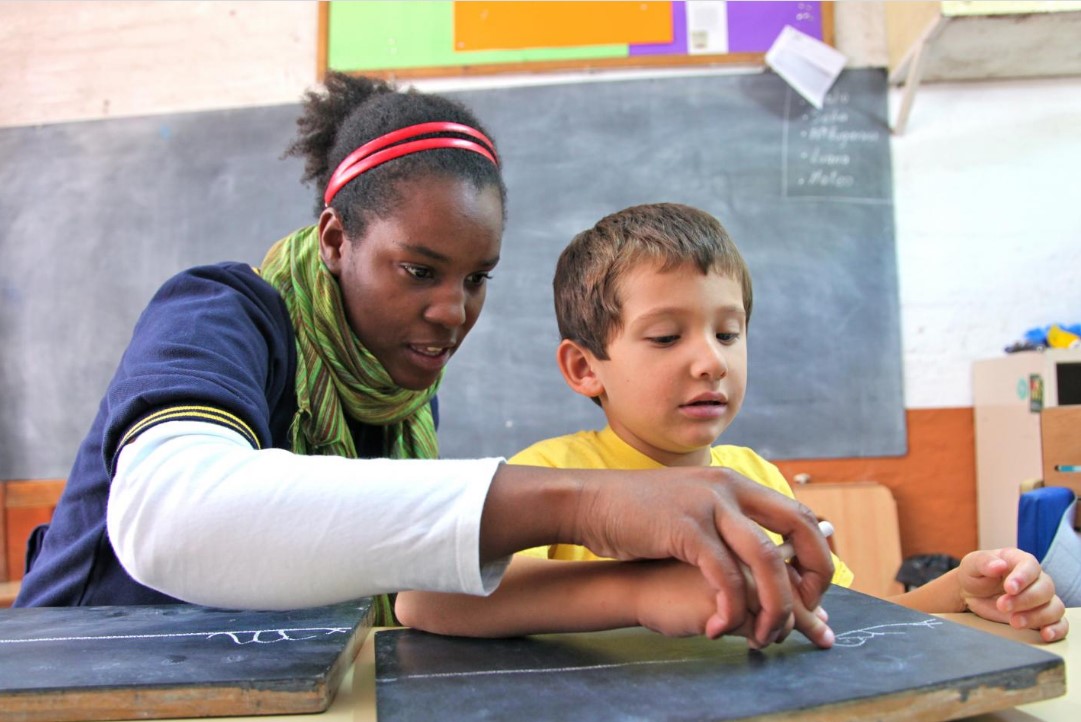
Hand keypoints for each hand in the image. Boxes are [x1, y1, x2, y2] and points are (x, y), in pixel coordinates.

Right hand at [573, 465, 834, 647]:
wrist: (588, 502)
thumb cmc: (636, 514)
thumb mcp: (691, 507)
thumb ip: (723, 521)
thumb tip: (754, 552)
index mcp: (734, 483)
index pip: (798, 513)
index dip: (817, 553)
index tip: (810, 591)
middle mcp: (729, 487)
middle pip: (799, 526)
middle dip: (815, 574)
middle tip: (810, 612)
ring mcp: (708, 505)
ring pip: (765, 559)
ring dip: (774, 606)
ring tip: (765, 635)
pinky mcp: (685, 528)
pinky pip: (724, 576)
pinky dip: (728, 608)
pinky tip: (717, 629)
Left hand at [958, 548, 1068, 641]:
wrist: (970, 595)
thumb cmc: (974, 576)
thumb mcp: (971, 565)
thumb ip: (984, 562)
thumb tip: (999, 565)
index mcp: (1019, 561)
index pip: (1031, 566)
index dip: (1023, 577)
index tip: (1009, 588)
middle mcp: (1036, 579)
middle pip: (1045, 589)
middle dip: (1025, 600)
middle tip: (1002, 606)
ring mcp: (1041, 600)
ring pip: (1054, 607)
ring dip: (1037, 616)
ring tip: (1014, 622)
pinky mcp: (1043, 618)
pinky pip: (1060, 623)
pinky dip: (1057, 630)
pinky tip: (1045, 634)